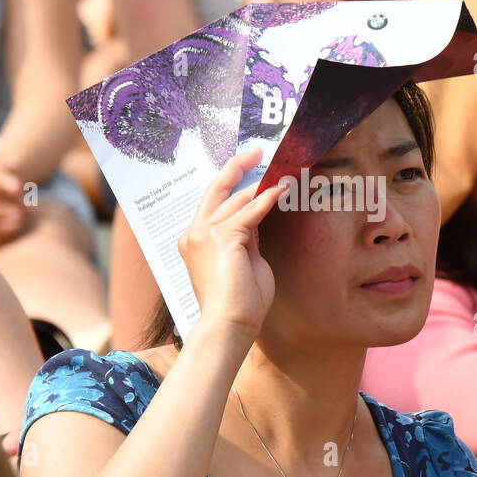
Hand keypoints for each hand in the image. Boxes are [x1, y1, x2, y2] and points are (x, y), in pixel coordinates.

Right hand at [177, 148, 286, 340]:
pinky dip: (267, 199)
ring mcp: (203, 234)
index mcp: (194, 239)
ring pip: (235, 199)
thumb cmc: (240, 302)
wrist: (230, 325)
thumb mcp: (244, 260)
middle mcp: (193, 233)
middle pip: (216, 189)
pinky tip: (282, 189)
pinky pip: (249, 212)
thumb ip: (247, 237)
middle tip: (258, 151)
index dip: (230, 180)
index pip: (213, 202)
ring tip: (283, 172)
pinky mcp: (221, 238)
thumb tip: (259, 217)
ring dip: (261, 184)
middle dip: (237, 167)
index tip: (249, 166)